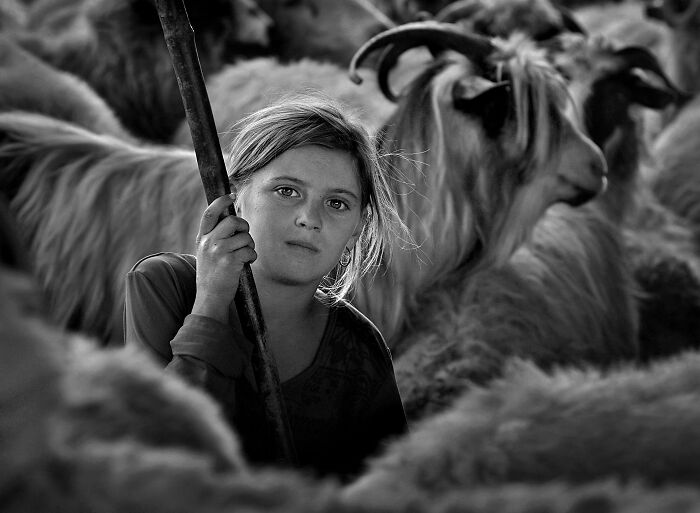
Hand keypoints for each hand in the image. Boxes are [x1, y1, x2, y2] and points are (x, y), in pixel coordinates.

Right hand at [191, 194, 255, 323]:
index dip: (221, 201)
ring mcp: (219, 251)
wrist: (210, 297)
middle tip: (245, 238)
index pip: (210, 213)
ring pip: (245, 237)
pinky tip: (245, 264)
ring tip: (244, 256)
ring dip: (250, 245)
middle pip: (233, 221)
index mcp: (202, 238)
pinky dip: (252, 257)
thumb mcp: (206, 252)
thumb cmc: (212, 274)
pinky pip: (250, 251)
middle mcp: (209, 242)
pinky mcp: (230, 261)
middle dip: (244, 227)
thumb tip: (232, 220)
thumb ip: (215, 236)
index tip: (231, 196)